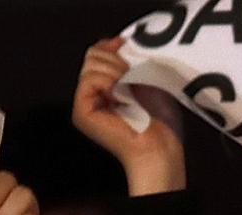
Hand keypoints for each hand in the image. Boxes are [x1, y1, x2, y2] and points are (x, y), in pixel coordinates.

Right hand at [74, 35, 187, 195]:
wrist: (159, 145)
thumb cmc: (160, 118)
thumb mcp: (146, 77)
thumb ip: (130, 58)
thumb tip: (118, 40)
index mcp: (105, 86)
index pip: (98, 51)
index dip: (112, 46)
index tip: (128, 47)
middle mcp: (92, 94)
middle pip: (92, 54)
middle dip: (115, 59)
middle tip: (132, 76)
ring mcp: (85, 103)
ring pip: (90, 63)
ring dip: (113, 70)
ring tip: (128, 87)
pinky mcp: (81, 113)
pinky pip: (88, 80)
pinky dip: (106, 80)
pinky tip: (119, 94)